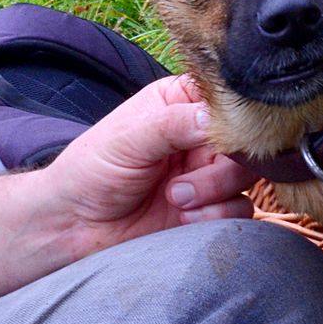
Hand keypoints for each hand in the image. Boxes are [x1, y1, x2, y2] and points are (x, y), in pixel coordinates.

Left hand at [34, 74, 255, 259]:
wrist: (76, 227)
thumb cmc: (92, 170)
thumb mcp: (129, 138)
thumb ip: (174, 124)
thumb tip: (218, 118)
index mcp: (180, 103)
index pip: (228, 96)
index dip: (233, 116)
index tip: (219, 136)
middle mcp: (199, 135)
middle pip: (246, 140)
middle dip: (222, 165)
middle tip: (182, 182)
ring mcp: (207, 173)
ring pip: (246, 176)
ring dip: (214, 192)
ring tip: (174, 198)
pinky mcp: (210, 209)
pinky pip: (240, 209)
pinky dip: (215, 216)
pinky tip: (182, 218)